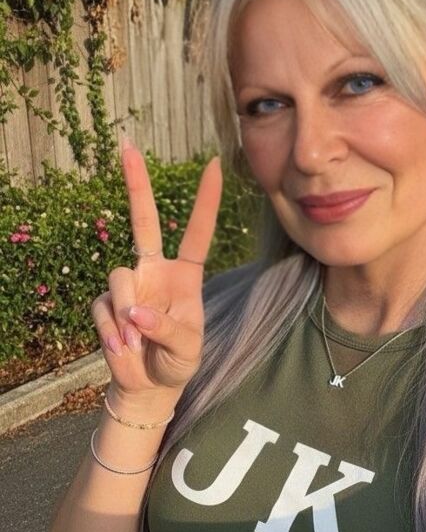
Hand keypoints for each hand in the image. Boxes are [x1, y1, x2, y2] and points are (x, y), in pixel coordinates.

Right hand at [91, 141, 222, 397]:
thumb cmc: (178, 362)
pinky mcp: (107, 302)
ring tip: (137, 342)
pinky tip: (123, 348)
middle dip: (136, 185)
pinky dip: (112, 333)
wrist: (149, 384)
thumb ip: (167, 330)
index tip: (214, 165)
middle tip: (128, 147)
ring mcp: (129, 284)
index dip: (205, 201)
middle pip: (143, 222)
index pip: (196, 233)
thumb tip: (136, 313)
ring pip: (119, 276)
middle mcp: (155, 270)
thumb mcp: (186, 350)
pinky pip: (104, 307)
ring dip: (128, 313)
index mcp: (185, 276)